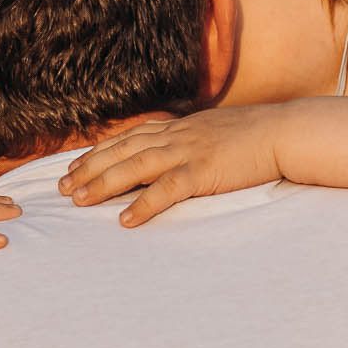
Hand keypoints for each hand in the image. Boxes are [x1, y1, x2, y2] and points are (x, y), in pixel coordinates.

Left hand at [58, 105, 291, 225]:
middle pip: (121, 151)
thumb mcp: (213, 132)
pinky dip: (142, 204)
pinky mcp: (204, 171)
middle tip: (62, 188)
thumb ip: (189, 141)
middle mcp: (176, 136)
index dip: (97, 152)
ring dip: (103, 184)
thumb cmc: (253, 137)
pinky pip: (166, 189)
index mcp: (177, 128)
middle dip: (89, 169)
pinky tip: (125, 219)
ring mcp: (188, 151)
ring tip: (79, 201)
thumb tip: (171, 155)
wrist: (284, 131)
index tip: (73, 166)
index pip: (126, 138)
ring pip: (135, 167)